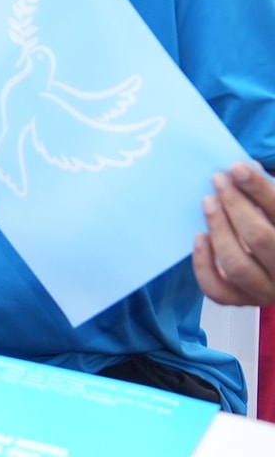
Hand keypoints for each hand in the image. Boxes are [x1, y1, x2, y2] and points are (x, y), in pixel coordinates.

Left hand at [194, 162, 274, 304]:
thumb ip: (262, 194)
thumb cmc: (272, 227)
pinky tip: (199, 237)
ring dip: (219, 230)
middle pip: (260, 238)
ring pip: (237, 265)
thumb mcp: (273, 210)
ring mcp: (265, 290)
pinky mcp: (242, 300)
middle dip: (236, 206)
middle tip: (218, 180)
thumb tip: (241, 169)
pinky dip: (204, 264)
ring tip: (208, 202)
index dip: (259, 189)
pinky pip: (217, 289)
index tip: (237, 168)